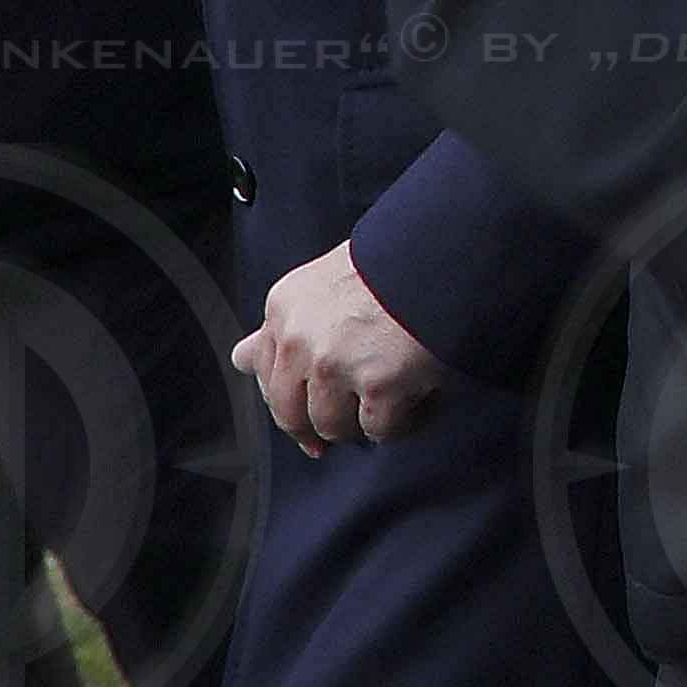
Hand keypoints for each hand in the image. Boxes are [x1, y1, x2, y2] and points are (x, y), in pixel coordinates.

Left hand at [236, 243, 446, 455]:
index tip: (305, 418)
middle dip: (319, 425)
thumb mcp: (322, 283)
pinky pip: (379, 431)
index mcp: (283, 309)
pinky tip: (417, 403)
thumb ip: (283, 325)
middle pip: (293, 413)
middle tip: (351, 420)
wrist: (444, 255)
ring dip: (363, 423)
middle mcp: (300, 340)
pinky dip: (400, 424)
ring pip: (334, 427)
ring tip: (393, 399)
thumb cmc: (393, 264)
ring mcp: (336, 365)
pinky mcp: (380, 386)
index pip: (264, 375)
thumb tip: (241, 359)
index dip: (289, 400)